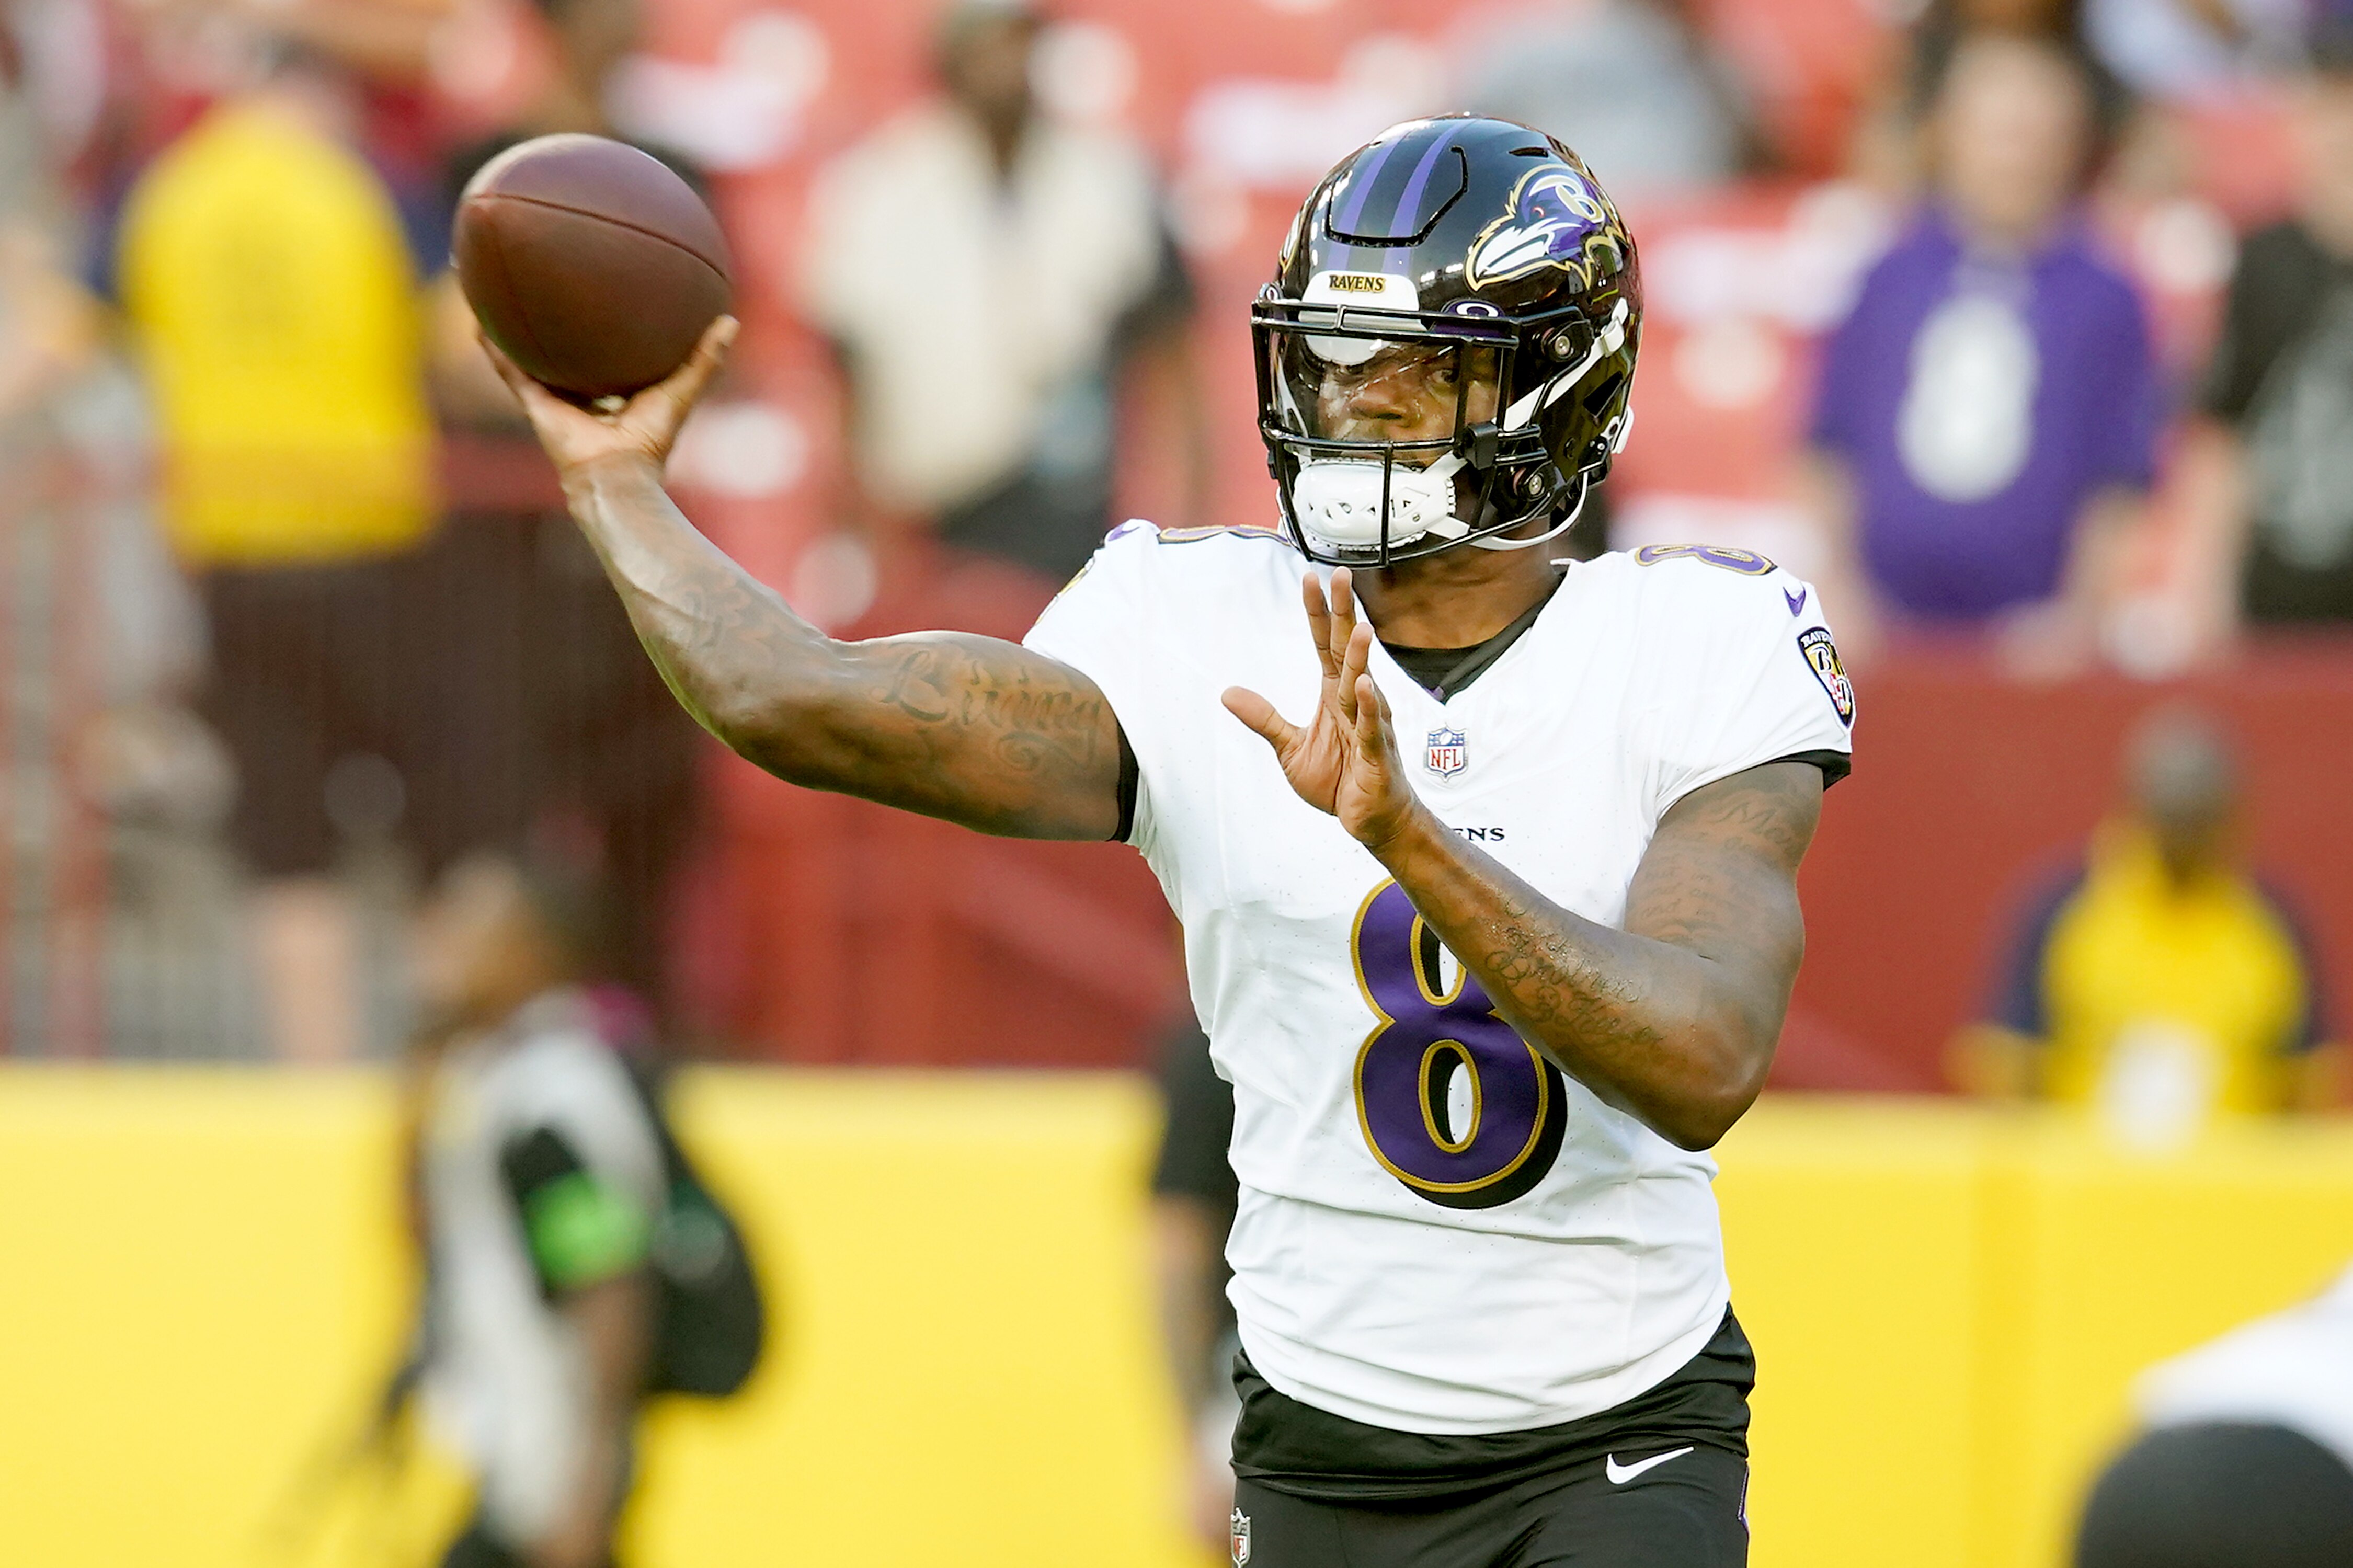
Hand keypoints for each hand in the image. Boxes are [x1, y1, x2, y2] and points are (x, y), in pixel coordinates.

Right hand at [480, 314, 736, 482]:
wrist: (617, 475)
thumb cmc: (651, 440)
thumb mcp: (682, 389)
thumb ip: (706, 358)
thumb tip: (731, 319)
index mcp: (617, 390)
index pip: (610, 351)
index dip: (606, 327)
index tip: (605, 293)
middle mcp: (585, 392)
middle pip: (568, 350)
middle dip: (559, 321)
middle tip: (551, 282)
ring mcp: (557, 399)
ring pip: (531, 356)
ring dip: (517, 328)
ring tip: (502, 290)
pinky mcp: (535, 405)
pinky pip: (510, 370)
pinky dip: (494, 347)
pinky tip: (479, 317)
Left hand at [1222, 568, 1423, 851]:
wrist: (1371, 820)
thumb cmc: (1339, 781)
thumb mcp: (1290, 748)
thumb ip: (1264, 718)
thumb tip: (1227, 693)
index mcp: (1334, 694)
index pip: (1326, 645)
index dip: (1318, 613)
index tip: (1310, 579)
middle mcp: (1355, 701)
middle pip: (1347, 650)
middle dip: (1343, 613)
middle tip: (1340, 576)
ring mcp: (1369, 725)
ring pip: (1362, 684)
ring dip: (1360, 656)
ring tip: (1359, 627)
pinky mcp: (1376, 754)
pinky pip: (1370, 728)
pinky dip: (1367, 707)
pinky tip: (1364, 685)